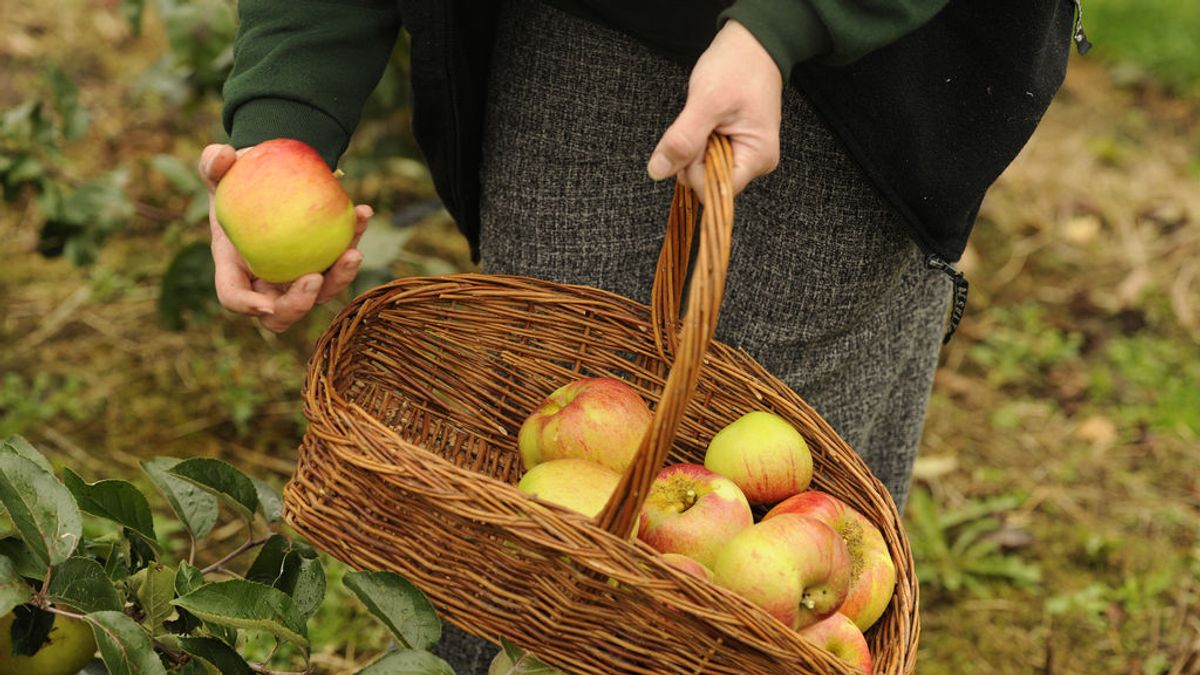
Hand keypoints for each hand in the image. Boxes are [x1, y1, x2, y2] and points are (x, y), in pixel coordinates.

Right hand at [199, 144, 371, 332]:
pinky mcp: (325, 262)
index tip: (264, 304)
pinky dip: (354, 238)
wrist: (269, 177)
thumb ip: (212, 163)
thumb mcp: (219, 169)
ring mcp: (298, 277)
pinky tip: (362, 214)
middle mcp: (268, 281)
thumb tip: (221, 156)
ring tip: (352, 252)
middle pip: (282, 313)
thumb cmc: (238, 179)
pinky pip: (342, 259)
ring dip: (340, 278)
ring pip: (322, 293)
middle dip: (299, 304)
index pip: (234, 297)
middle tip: (314, 278)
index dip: (247, 307)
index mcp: (235, 268)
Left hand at [647, 20, 783, 195]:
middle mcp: (756, 163)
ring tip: (708, 117)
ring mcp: (747, 155)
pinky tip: (709, 121)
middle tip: (702, 122)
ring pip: (706, 168)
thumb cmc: (737, 67)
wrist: (752, 44)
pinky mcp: (737, 146)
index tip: (695, 138)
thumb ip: (683, 140)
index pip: (714, 190)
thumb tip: (658, 171)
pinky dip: (701, 140)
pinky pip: (709, 156)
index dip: (694, 169)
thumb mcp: (705, 103)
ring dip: (696, 146)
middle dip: (694, 156)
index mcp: (756, 158)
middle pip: (709, 181)